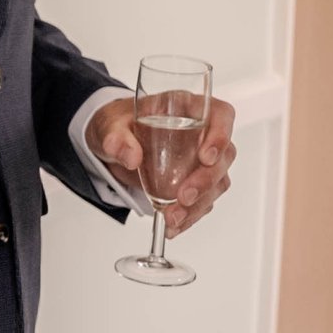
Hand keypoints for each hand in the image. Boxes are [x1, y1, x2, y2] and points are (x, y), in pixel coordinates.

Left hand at [88, 93, 237, 236]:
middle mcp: (201, 132)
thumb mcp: (108, 124)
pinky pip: (203, 200)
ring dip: (199, 204)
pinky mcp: (194, 181)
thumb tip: (130, 156)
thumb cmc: (117, 122)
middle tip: (183, 196)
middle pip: (223, 155)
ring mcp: (200, 159)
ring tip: (173, 217)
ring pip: (217, 182)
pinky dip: (190, 215)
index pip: (221, 114)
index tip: (206, 157)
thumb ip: (116, 137)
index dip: (220, 135)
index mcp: (187, 108)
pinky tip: (174, 224)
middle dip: (206, 180)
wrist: (110, 140)